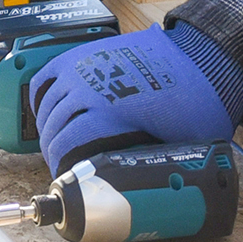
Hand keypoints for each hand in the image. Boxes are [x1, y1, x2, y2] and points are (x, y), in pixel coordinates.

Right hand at [29, 25, 236, 174]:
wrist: (200, 58)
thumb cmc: (192, 101)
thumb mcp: (175, 144)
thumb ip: (149, 164)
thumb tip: (139, 189)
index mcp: (109, 113)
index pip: (65, 143)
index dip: (59, 164)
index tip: (63, 175)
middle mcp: (91, 87)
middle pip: (53, 124)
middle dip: (51, 148)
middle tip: (58, 162)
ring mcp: (87, 66)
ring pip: (49, 100)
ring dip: (46, 123)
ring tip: (53, 139)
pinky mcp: (88, 52)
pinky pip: (50, 73)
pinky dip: (42, 93)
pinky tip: (46, 108)